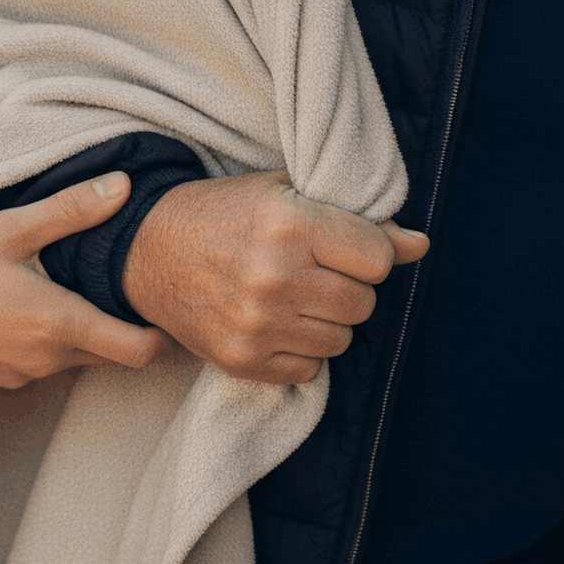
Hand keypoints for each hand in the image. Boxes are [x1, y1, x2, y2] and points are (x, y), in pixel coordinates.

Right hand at [0, 172, 173, 387]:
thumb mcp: (8, 227)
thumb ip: (72, 211)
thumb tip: (123, 187)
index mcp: (58, 324)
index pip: (139, 352)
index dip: (162, 334)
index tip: (164, 302)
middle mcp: (45, 360)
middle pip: (110, 356)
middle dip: (125, 327)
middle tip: (128, 285)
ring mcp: (18, 374)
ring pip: (74, 358)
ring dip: (83, 330)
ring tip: (74, 285)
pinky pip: (39, 362)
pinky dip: (47, 339)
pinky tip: (28, 302)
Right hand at [122, 170, 427, 385]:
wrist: (142, 249)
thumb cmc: (220, 213)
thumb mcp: (285, 193)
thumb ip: (357, 217)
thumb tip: (421, 244)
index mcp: (289, 223)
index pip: (378, 259)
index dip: (368, 252)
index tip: (343, 247)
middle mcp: (275, 276)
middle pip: (363, 304)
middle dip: (348, 288)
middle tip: (314, 272)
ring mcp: (256, 324)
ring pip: (340, 341)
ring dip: (326, 321)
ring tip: (291, 296)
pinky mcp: (240, 360)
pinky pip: (308, 370)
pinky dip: (300, 351)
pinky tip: (274, 323)